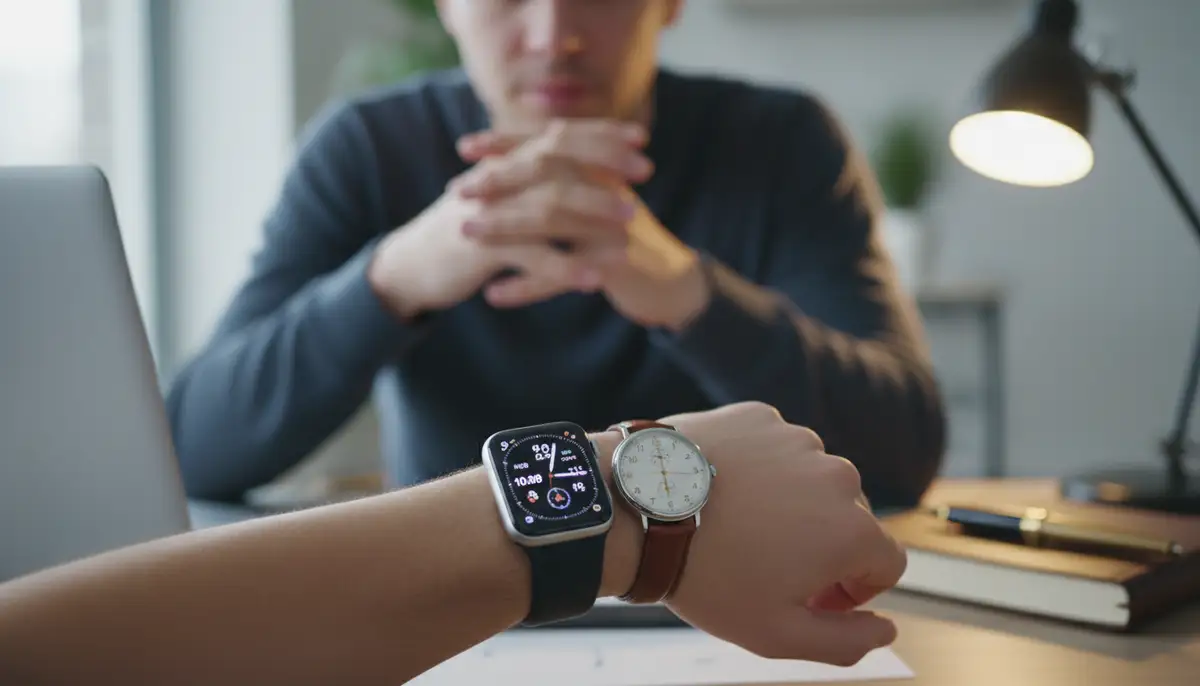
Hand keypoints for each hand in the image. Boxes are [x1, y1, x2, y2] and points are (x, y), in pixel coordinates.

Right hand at [366, 120, 649, 318]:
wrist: (410, 266)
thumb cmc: (463, 233)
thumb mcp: (498, 200)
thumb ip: (532, 183)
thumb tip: (579, 171)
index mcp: (505, 163)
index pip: (558, 135)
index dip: (600, 134)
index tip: (641, 138)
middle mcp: (497, 179)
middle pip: (556, 157)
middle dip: (605, 161)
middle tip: (646, 172)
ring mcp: (489, 212)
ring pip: (548, 204)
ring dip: (593, 210)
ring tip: (632, 222)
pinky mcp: (481, 250)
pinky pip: (530, 256)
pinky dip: (565, 267)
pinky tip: (594, 280)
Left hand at [458, 123, 711, 329]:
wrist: (670, 283)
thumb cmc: (621, 241)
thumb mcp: (595, 204)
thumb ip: (565, 182)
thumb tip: (515, 161)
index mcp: (601, 170)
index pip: (549, 144)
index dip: (507, 142)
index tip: (464, 146)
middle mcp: (608, 189)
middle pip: (547, 172)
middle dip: (498, 179)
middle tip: (456, 190)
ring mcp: (613, 224)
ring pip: (551, 219)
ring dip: (503, 227)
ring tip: (465, 234)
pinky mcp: (616, 263)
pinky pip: (563, 274)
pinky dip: (526, 286)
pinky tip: (493, 295)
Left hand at [651, 402, 905, 665]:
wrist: (638, 511)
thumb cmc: (706, 576)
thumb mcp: (777, 633)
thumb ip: (845, 641)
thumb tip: (886, 631)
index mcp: (852, 528)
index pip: (886, 563)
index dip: (855, 589)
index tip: (812, 596)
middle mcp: (836, 474)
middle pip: (850, 519)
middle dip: (822, 547)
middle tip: (768, 566)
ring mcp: (796, 439)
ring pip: (811, 480)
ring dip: (791, 505)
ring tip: (739, 526)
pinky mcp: (759, 416)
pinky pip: (775, 449)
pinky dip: (760, 470)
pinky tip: (724, 492)